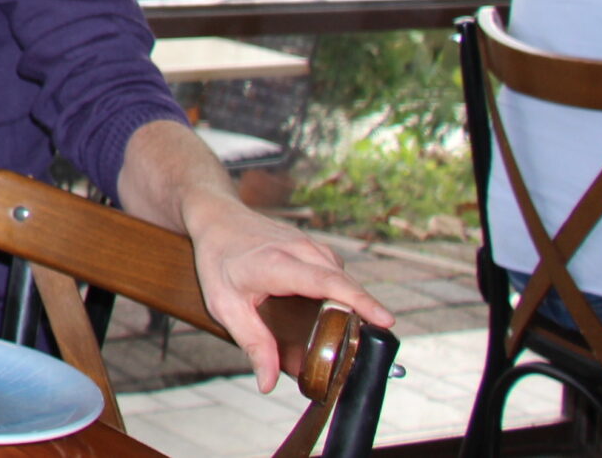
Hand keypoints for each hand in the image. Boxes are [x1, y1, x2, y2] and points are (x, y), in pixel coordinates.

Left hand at [184, 192, 393, 391]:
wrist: (217, 217)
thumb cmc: (218, 259)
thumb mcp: (224, 305)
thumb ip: (252, 343)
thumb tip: (269, 383)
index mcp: (276, 264)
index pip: (326, 282)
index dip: (358, 301)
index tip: (384, 320)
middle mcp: (299, 250)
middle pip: (343, 282)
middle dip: (366, 310)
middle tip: (377, 344)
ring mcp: (309, 244)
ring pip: (343, 277)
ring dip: (356, 302)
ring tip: (359, 333)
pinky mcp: (314, 247)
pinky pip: (337, 272)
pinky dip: (345, 291)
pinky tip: (339, 311)